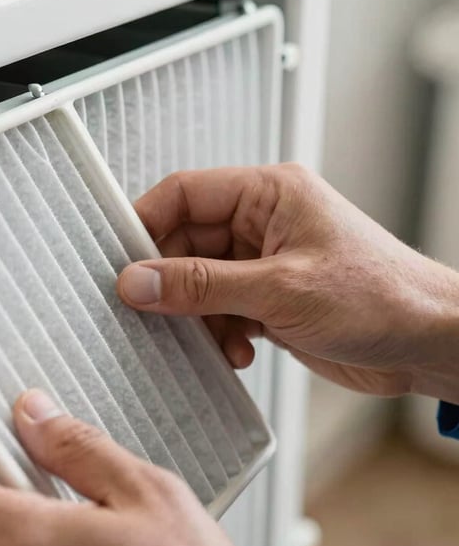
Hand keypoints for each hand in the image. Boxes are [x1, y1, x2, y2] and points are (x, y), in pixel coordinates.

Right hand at [116, 164, 458, 401]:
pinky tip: (237, 351)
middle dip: (171, 282)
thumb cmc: (380, 297)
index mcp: (268, 194)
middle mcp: (262, 223)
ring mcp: (262, 262)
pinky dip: (217, 333)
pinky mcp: (266, 298)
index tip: (120, 263)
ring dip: (196, 316)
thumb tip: (138, 281)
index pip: (184, 194)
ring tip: (213, 339)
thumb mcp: (279, 289)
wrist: (426, 343)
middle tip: (153, 312)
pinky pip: (218, 309)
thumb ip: (201, 285)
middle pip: (185, 242)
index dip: (145, 224)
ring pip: (197, 281)